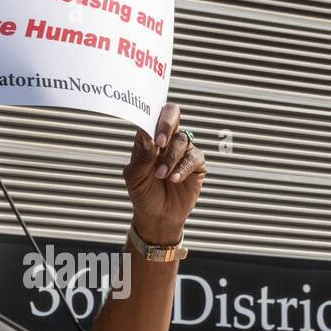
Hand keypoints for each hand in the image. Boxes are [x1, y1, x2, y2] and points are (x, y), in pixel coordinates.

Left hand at [123, 103, 206, 244]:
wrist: (157, 216)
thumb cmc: (143, 193)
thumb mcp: (135, 176)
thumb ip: (141, 156)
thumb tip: (148, 136)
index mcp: (149, 137)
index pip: (153, 114)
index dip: (152, 117)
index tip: (150, 134)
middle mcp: (167, 139)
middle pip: (172, 114)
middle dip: (166, 123)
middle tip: (160, 142)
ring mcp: (182, 150)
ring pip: (182, 140)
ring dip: (170, 158)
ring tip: (161, 175)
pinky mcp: (196, 164)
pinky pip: (194, 158)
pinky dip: (183, 168)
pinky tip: (174, 179)